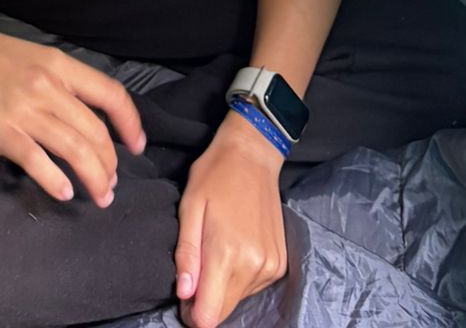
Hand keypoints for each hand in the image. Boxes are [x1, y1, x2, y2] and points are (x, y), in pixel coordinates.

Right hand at [0, 3, 145, 208]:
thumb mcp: (33, 57)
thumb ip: (60, 82)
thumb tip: (85, 114)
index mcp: (59, 65)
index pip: (111, 95)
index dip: (130, 124)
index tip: (137, 146)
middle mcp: (48, 87)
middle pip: (96, 132)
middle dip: (111, 164)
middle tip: (113, 184)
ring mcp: (24, 110)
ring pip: (75, 150)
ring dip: (94, 178)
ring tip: (100, 196)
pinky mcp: (0, 131)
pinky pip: (38, 161)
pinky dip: (56, 181)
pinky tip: (64, 192)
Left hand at [175, 111, 287, 327]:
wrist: (254, 155)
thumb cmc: (215, 175)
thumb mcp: (190, 207)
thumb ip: (187, 254)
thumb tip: (184, 294)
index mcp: (227, 254)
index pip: (210, 316)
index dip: (192, 314)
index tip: (185, 294)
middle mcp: (254, 266)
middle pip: (224, 311)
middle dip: (206, 300)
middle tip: (196, 268)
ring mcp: (271, 266)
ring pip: (239, 299)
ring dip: (224, 285)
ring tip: (217, 248)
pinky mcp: (280, 263)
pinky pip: (253, 286)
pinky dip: (241, 276)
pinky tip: (235, 248)